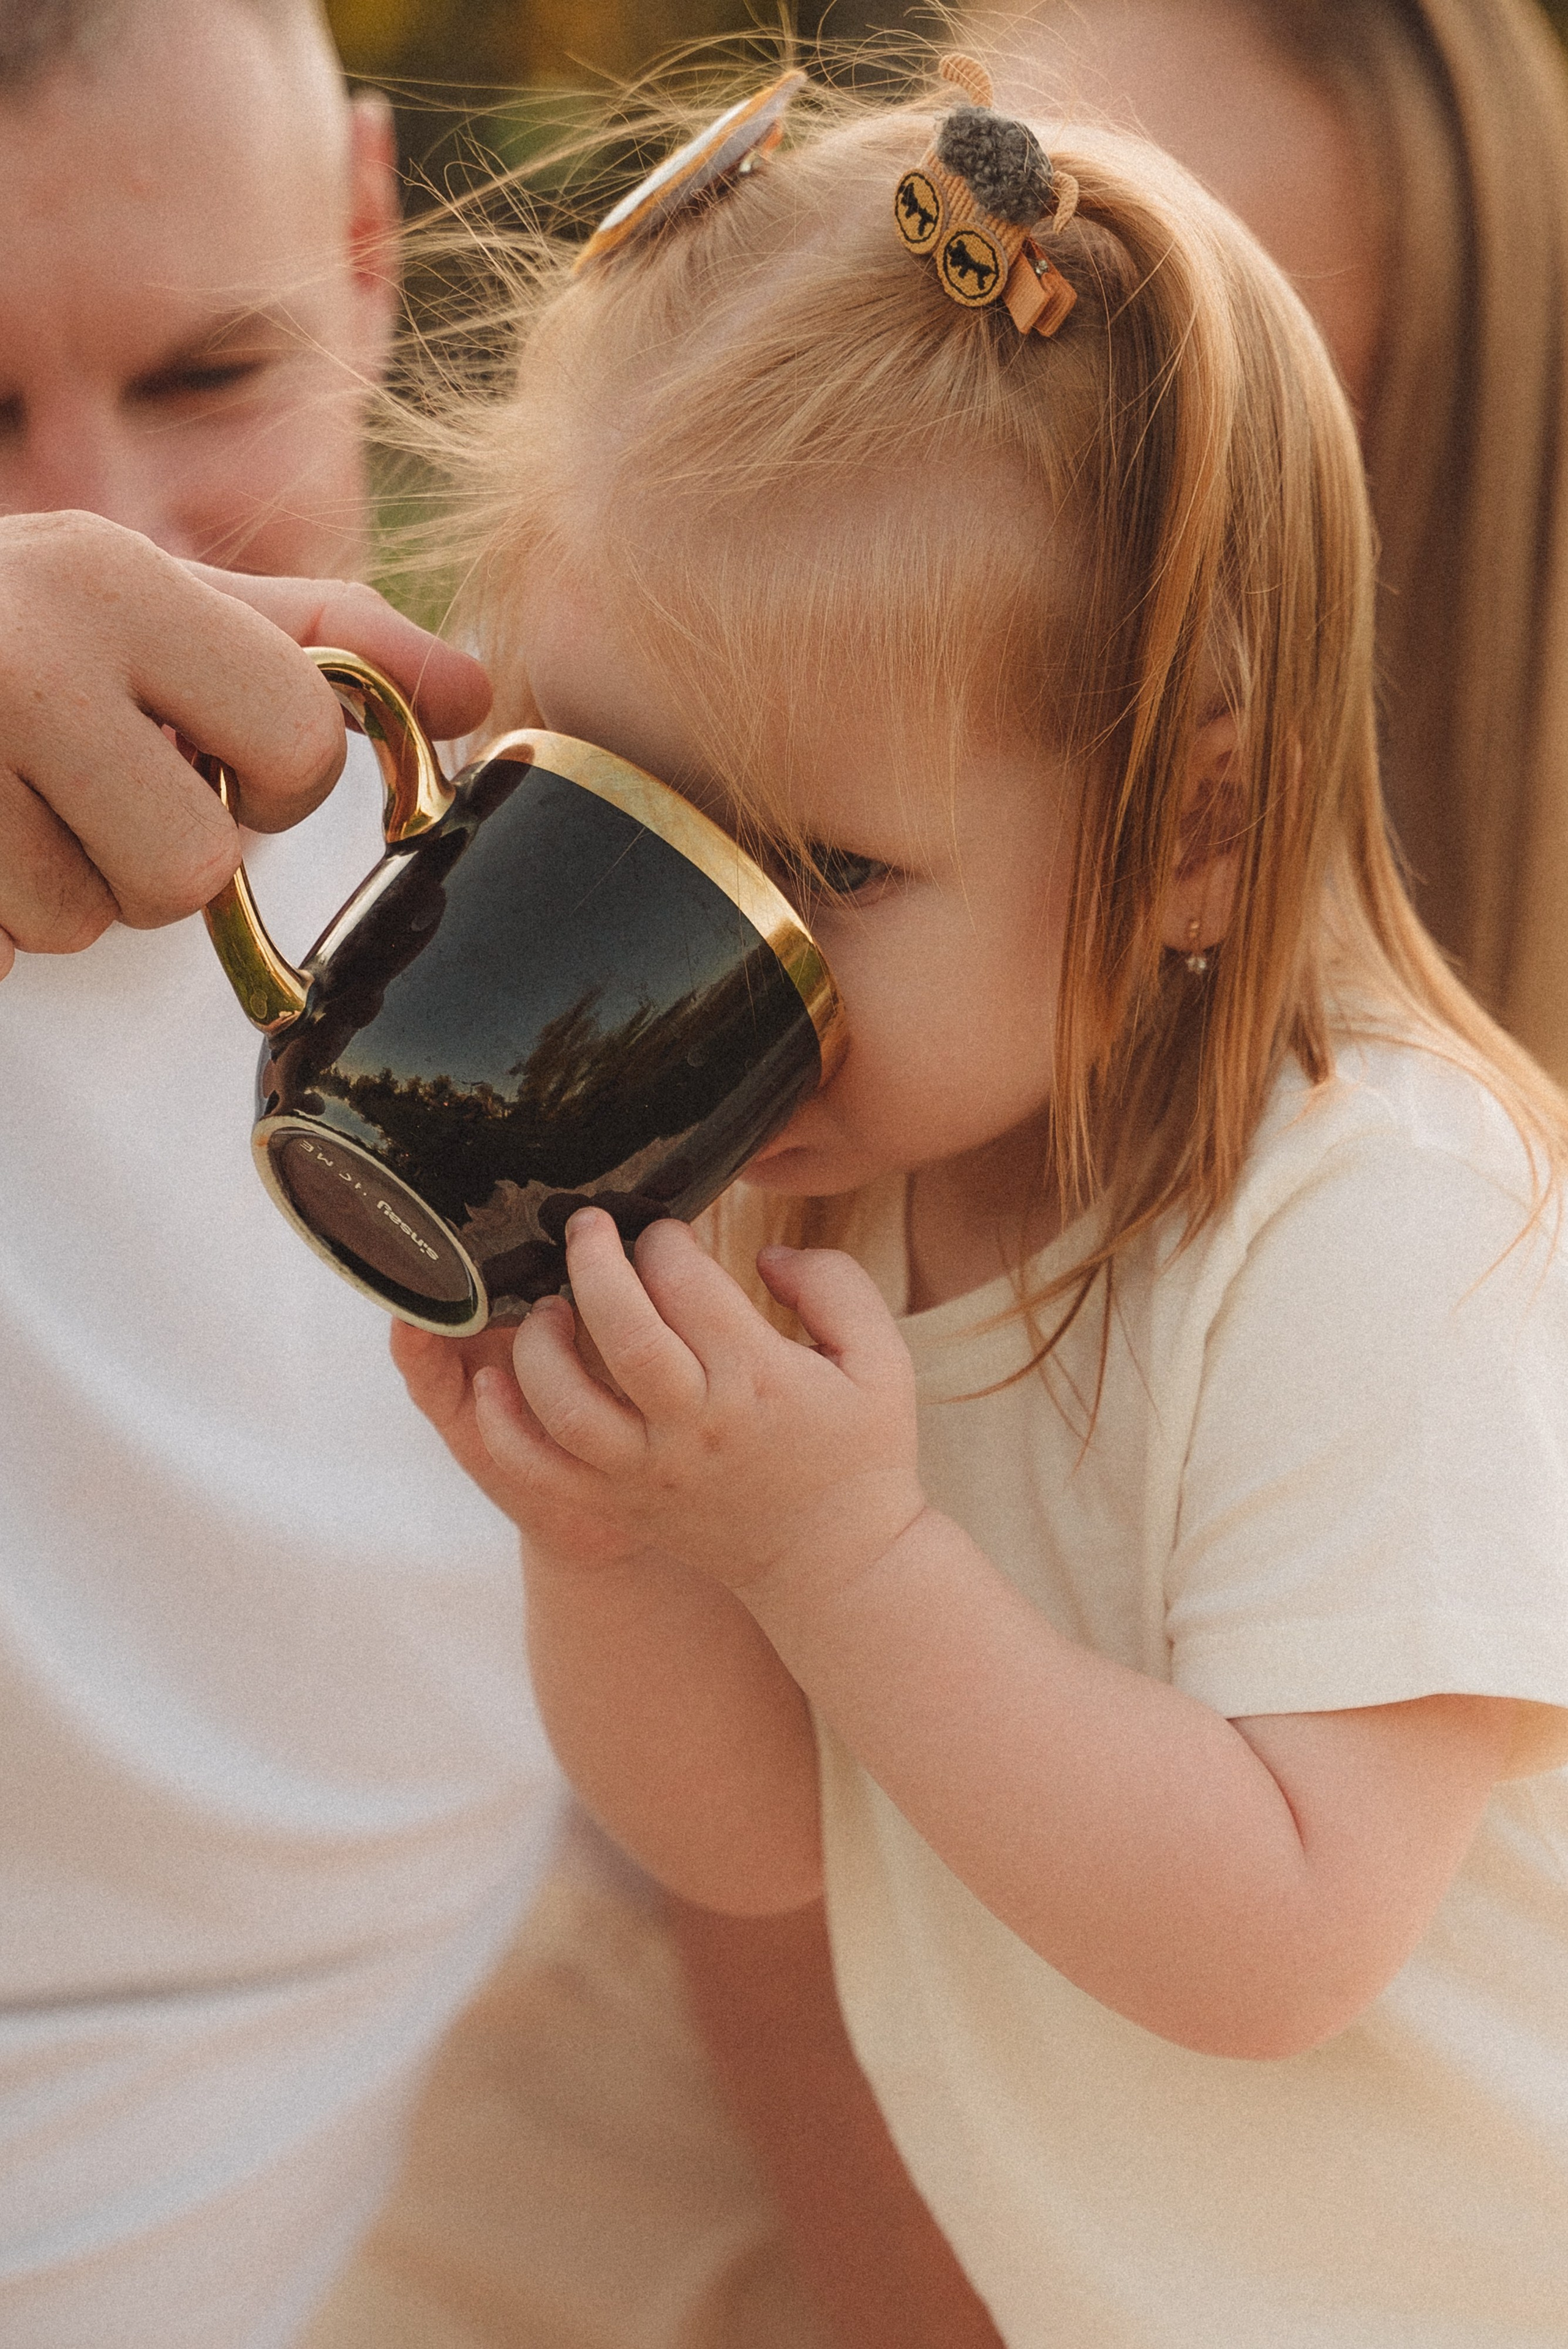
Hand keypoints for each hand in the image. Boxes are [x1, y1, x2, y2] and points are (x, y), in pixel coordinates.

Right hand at [0, 509, 490, 975]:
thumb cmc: (20, 626)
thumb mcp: (164, 604)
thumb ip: (325, 646)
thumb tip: (477, 697)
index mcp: (115, 578)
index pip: (299, 751)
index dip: (275, 785)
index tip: (208, 751)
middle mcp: (23, 655)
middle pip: (192, 873)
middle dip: (159, 857)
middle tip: (93, 788)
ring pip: (84, 927)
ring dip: (61, 891)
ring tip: (8, 800)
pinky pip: (0, 954)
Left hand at [398, 1209, 927, 1603]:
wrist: (836, 1567)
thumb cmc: (863, 1452)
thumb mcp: (881, 1358)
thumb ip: (834, 1283)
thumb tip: (762, 1253)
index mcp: (757, 1379)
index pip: (687, 1284)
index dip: (666, 1240)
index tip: (665, 1231)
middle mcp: (693, 1427)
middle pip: (620, 1329)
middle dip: (593, 1259)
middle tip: (587, 1225)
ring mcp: (647, 1473)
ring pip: (563, 1401)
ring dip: (541, 1339)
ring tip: (549, 1305)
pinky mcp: (619, 1507)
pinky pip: (538, 1469)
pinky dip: (502, 1426)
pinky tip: (492, 1382)